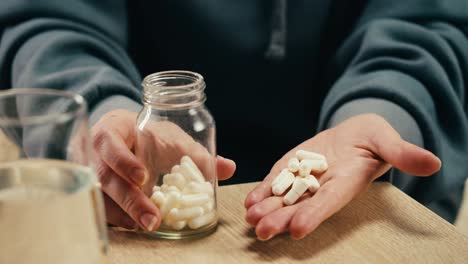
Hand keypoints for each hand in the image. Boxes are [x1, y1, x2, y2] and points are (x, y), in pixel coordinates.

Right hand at [91, 109, 235, 230]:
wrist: (126, 136)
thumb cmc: (150, 135)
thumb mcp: (172, 137)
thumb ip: (198, 154)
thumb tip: (229, 168)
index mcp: (112, 130)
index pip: (108, 142)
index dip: (123, 160)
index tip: (143, 176)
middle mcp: (95, 153)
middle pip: (104, 177)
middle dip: (129, 200)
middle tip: (152, 218)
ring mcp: (89, 174)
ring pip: (100, 197)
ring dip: (123, 214)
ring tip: (147, 226)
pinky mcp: (94, 192)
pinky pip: (101, 208)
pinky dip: (118, 219)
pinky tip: (135, 226)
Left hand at [245, 114, 440, 239]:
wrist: (353, 133)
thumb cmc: (374, 138)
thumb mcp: (388, 141)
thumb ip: (403, 153)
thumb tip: (433, 163)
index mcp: (346, 184)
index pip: (329, 203)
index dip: (314, 216)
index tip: (298, 229)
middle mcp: (323, 187)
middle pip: (301, 207)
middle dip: (282, 219)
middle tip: (263, 231)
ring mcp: (304, 179)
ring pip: (284, 198)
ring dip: (267, 209)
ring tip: (251, 218)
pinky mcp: (290, 168)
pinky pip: (275, 182)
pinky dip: (263, 192)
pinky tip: (249, 201)